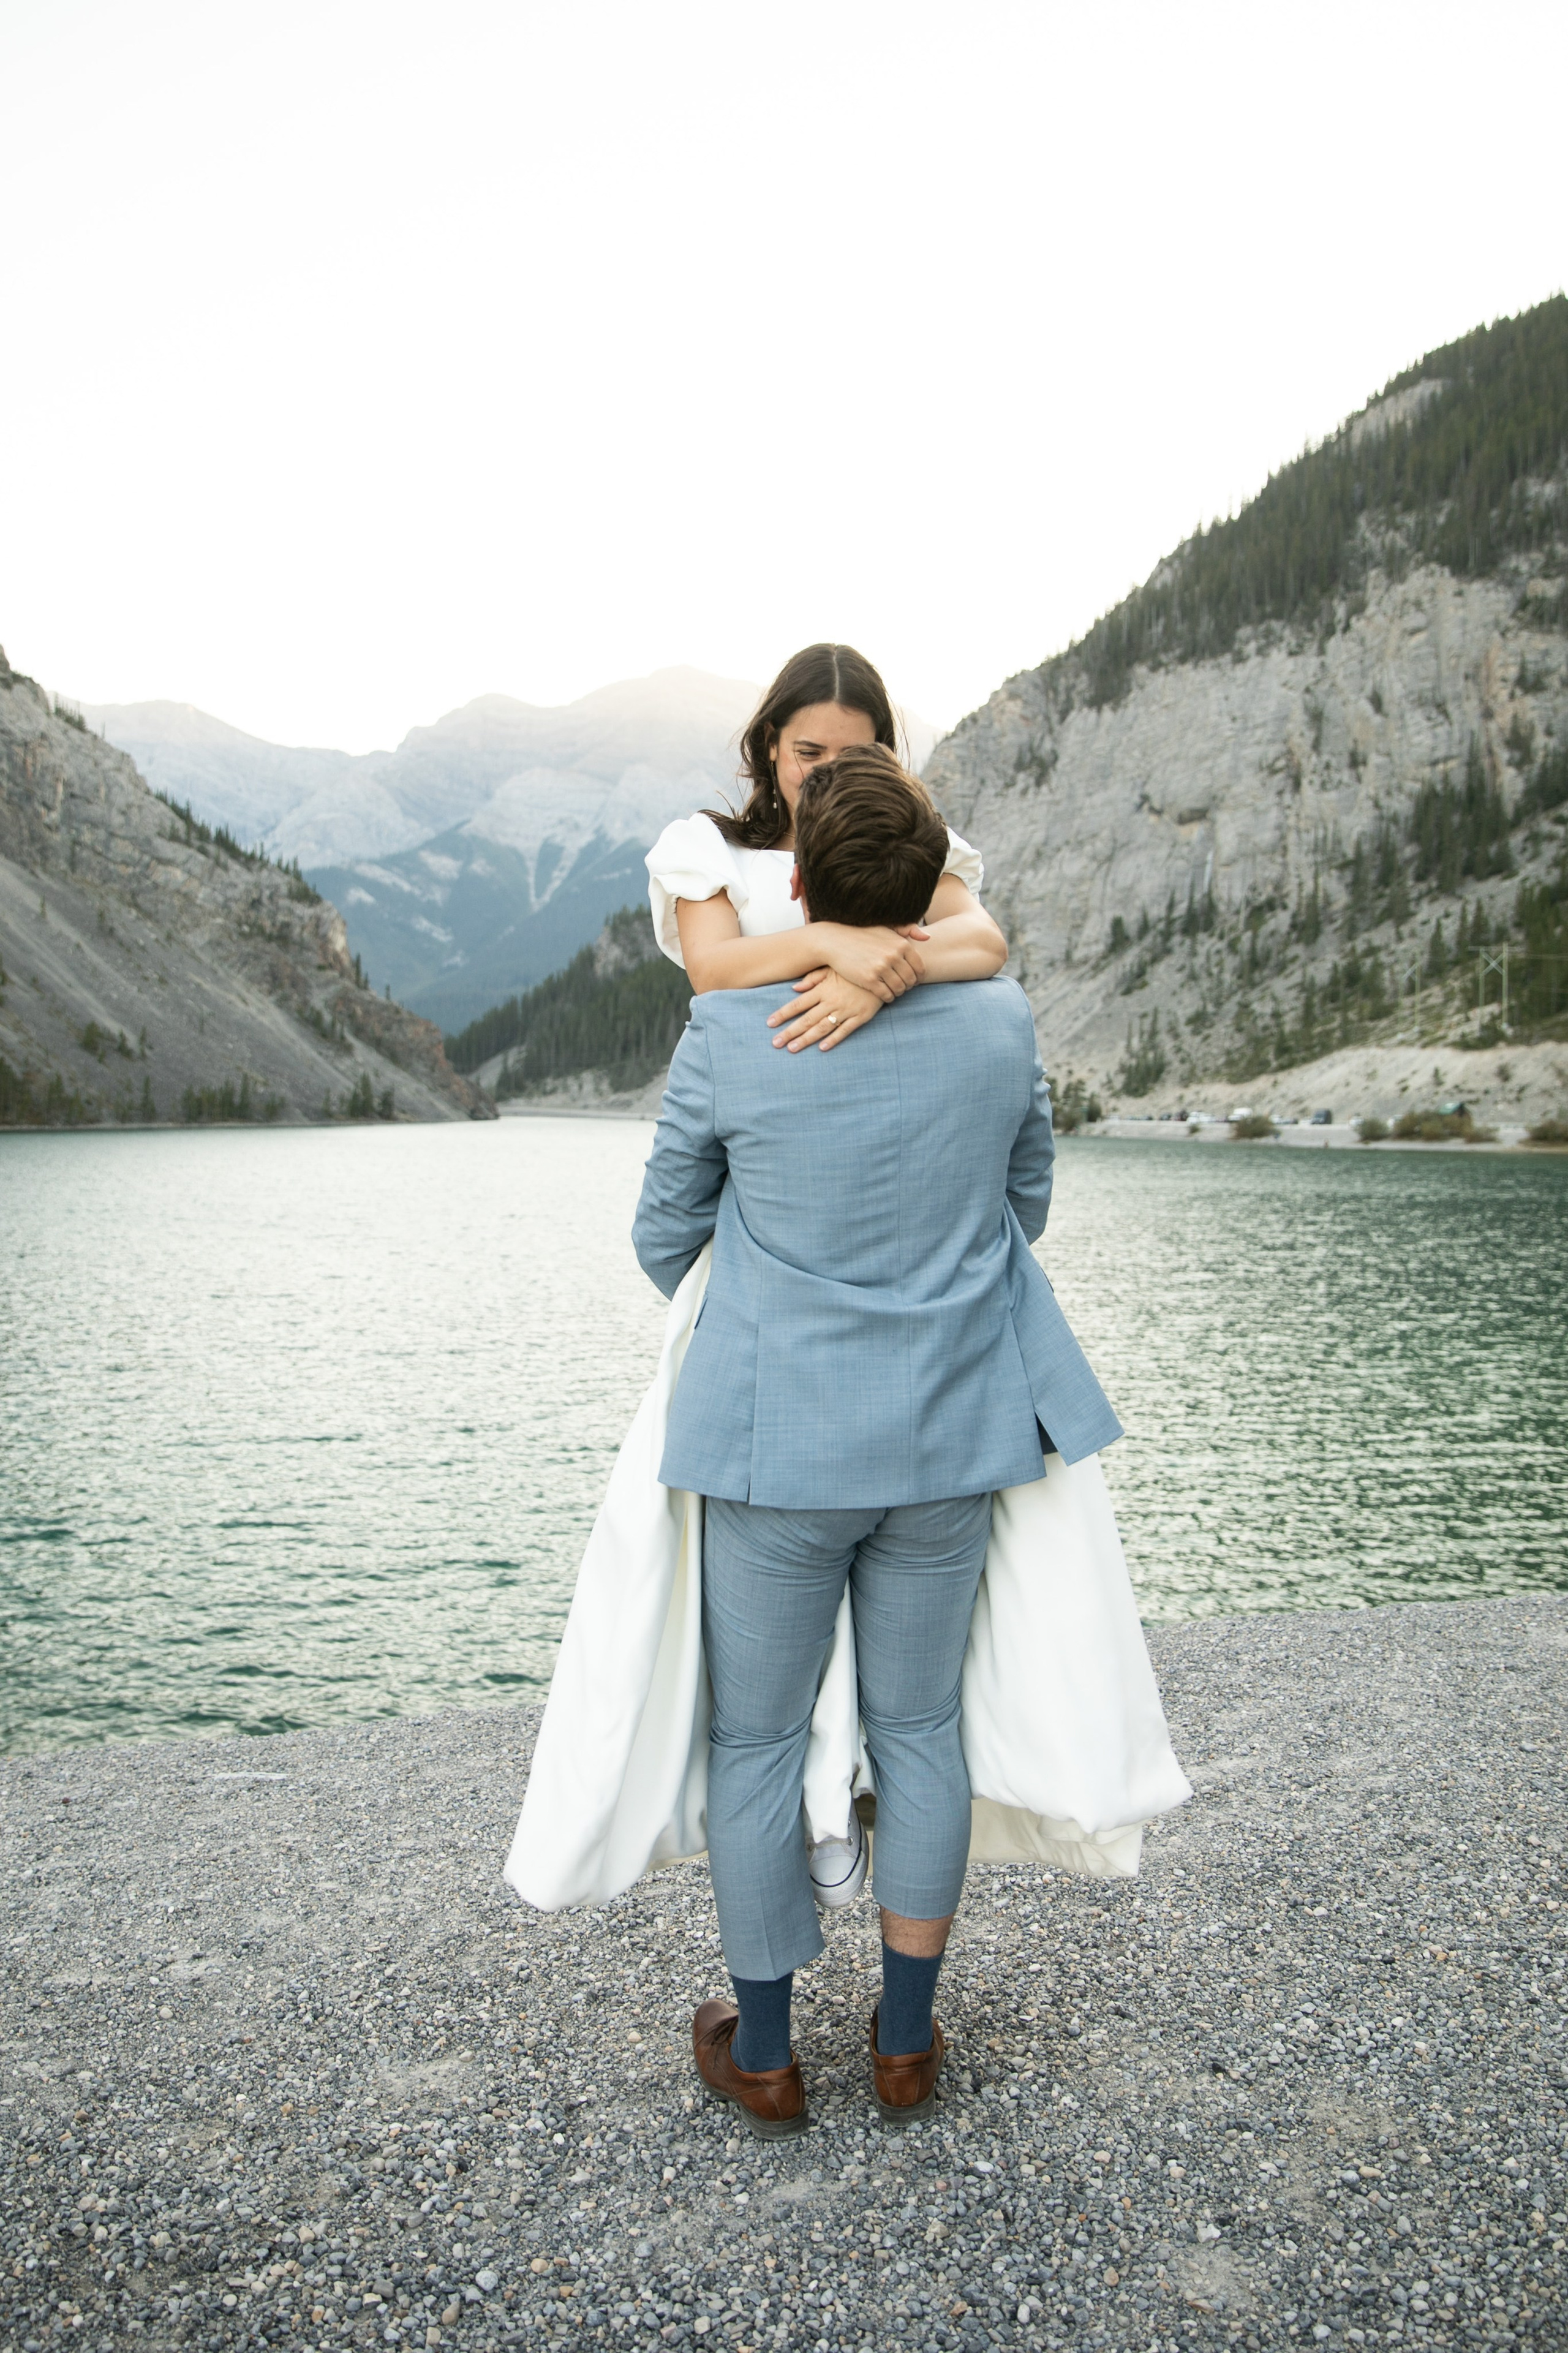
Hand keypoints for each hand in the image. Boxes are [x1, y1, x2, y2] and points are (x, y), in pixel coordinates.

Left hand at [767, 969, 882, 1050]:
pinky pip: (845, 1030)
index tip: (770, 1023)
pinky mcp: (861, 1017)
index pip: (798, 1004)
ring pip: (823, 1027)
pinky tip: (821, 1048)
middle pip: (807, 1019)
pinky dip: (833, 1039)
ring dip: (806, 1039)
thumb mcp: (831, 968)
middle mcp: (832, 1001)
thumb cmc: (853, 968)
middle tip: (775, 1043)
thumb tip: (794, 989)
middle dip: (790, 1032)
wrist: (883, 969)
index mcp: (823, 989)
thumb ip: (812, 978)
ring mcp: (846, 1010)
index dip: (783, 1014)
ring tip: (792, 1048)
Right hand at [814, 922, 926, 1000]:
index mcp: (901, 944)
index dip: (918, 977)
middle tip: (902, 987)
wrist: (835, 940)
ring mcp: (881, 968)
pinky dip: (888, 997)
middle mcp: (893, 956)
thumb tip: (928, 937)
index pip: (919, 968)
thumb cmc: (863, 934)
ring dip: (898, 992)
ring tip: (894, 991)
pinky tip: (885, 994)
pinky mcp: (869, 980)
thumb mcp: (886, 927)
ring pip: (899, 989)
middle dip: (908, 986)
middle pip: (910, 980)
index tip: (912, 980)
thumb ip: (908, 930)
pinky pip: (886, 995)